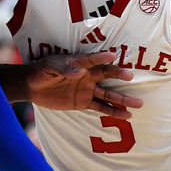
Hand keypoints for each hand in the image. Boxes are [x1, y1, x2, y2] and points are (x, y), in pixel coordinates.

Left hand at [28, 52, 143, 118]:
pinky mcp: (84, 103)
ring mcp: (87, 90)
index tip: (113, 55)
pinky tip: (126, 115)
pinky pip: (101, 107)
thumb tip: (81, 72)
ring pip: (109, 94)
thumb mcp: (50, 67)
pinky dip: (113, 111)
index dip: (101, 58)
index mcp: (78, 63)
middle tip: (130, 76)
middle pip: (106, 75)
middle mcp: (87, 76)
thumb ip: (64, 70)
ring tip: (138, 103)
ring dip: (123, 99)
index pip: (91, 60)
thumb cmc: (41, 71)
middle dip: (118, 75)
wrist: (32, 86)